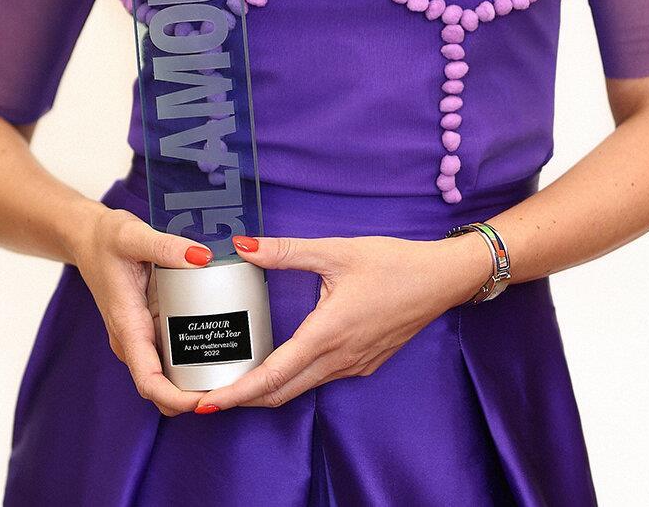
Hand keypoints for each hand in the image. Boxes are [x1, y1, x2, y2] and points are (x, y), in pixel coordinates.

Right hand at [71, 206, 216, 416]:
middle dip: (195, 396)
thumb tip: (203, 257)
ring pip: (169, 374)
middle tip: (235, 387)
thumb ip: (166, 246)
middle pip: (163, 388)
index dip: (177, 399)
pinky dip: (193, 357)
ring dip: (196, 380)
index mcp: (127, 327)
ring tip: (235, 370)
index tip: (206, 401)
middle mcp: (134, 339)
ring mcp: (142, 334)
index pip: (149, 382)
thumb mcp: (133, 235)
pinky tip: (220, 344)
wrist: (88, 237)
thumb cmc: (105, 239)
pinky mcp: (150, 325)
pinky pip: (172, 352)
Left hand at [192, 230, 493, 412]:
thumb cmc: (393, 263)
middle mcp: (339, 359)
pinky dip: (292, 379)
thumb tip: (243, 246)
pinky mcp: (364, 363)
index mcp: (327, 334)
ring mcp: (353, 366)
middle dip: (242, 398)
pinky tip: (279, 363)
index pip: (272, 376)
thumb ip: (286, 251)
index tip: (207, 402)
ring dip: (266, 390)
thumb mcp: (336, 251)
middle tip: (207, 395)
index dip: (237, 392)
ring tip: (234, 381)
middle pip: (281, 392)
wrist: (442, 279)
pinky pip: (320, 379)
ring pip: (300, 388)